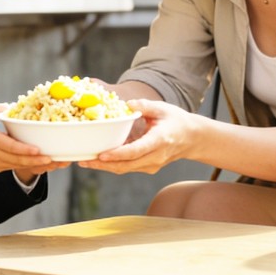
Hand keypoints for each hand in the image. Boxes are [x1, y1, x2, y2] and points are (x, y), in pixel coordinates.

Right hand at [0, 103, 55, 174]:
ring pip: (20, 166)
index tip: (38, 149)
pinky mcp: (0, 169)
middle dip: (37, 160)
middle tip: (53, 158)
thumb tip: (13, 107)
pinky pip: (17, 167)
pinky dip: (30, 166)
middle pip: (18, 160)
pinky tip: (43, 163)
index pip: (10, 146)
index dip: (24, 149)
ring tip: (54, 162)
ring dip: (37, 165)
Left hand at [78, 99, 193, 173]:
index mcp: (159, 141)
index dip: (117, 154)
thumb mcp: (163, 108)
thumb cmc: (177, 121)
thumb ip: (145, 106)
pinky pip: (128, 167)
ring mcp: (152, 165)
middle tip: (82, 160)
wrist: (193, 138)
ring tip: (85, 160)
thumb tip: (127, 104)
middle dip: (103, 164)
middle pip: (126, 165)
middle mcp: (155, 157)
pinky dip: (113, 164)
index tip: (101, 155)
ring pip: (125, 169)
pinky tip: (98, 159)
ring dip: (105, 167)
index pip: (136, 151)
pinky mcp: (148, 167)